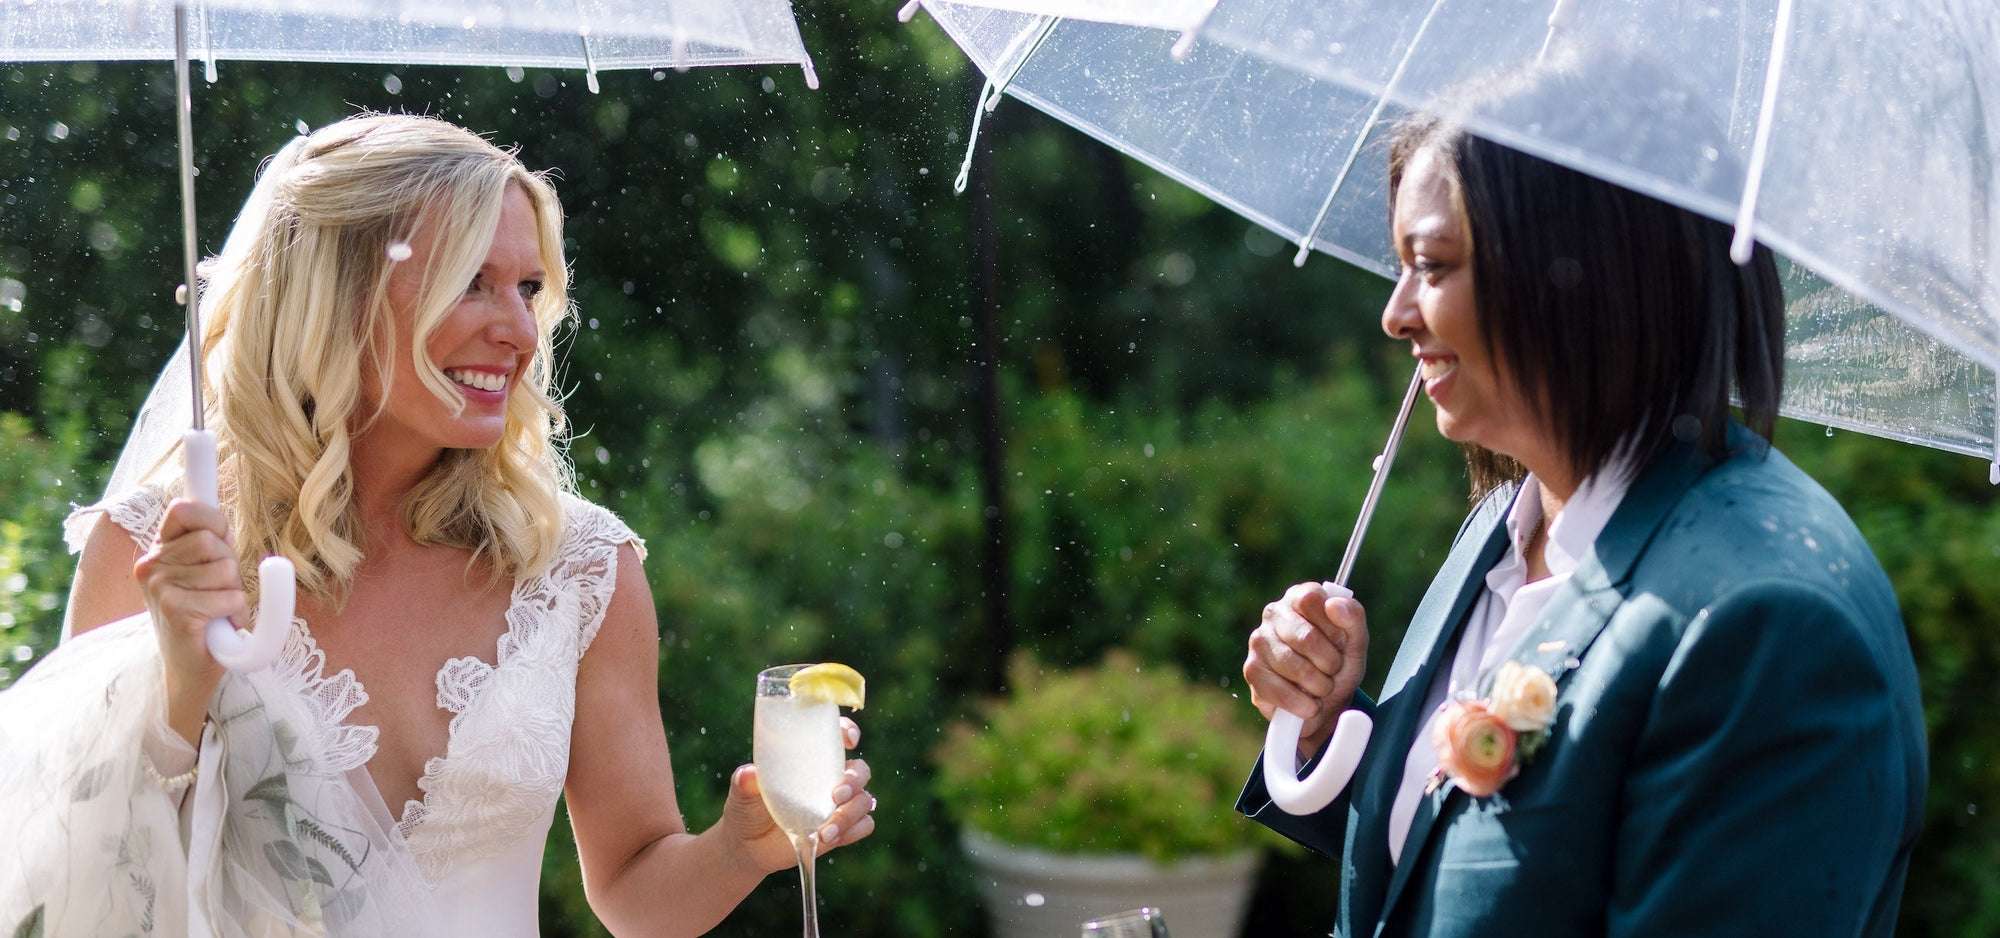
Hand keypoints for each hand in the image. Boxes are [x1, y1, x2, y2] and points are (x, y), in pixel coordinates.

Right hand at [132, 498, 242, 745]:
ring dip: (234, 592)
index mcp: (157, 550)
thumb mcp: (205, 573)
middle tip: (220, 591)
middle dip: (230, 566)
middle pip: (213, 542)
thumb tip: (225, 527)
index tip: (223, 538)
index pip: (184, 509)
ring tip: (218, 610)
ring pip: (224, 570)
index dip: (213, 520)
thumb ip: (211, 545)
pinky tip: (218, 625)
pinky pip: (229, 598)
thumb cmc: (204, 616)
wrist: (189, 667)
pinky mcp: (175, 611)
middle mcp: (150, 565)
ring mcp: (159, 588)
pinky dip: (236, 613)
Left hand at [723, 717, 877, 872]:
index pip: (837, 736)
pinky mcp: (842, 830)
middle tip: (835, 795)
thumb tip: (748, 774)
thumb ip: (746, 780)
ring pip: (864, 801)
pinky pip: (864, 826)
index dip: (848, 732)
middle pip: (860, 771)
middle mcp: (830, 778)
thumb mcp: (742, 790)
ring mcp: (838, 805)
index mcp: (811, 758)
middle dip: (854, 781)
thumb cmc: (747, 806)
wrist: (747, 844)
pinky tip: (829, 839)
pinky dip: (852, 832)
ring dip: (849, 815)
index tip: (848, 740)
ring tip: (823, 833)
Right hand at [1244, 581, 1368, 759]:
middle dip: (1330, 663)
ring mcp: (1259, 641)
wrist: (1325, 703)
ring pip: (1296, 667)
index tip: (1341, 643)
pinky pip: (1281, 691)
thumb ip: (1353, 617)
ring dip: (1319, 686)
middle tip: (1333, 670)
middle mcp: (1274, 614)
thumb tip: (1334, 605)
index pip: (1310, 599)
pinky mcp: (1252, 670)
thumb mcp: (1355, 641)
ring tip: (1321, 687)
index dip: (1332, 628)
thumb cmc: (1338, 665)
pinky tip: (1307, 703)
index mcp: (1299, 597)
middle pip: (1306, 637)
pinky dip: (1303, 704)